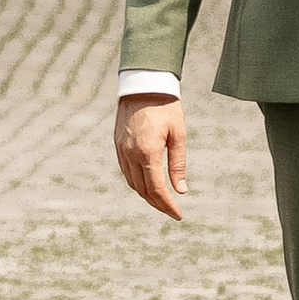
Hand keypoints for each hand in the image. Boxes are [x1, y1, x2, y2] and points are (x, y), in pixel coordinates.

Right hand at [115, 92, 189, 219]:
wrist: (143, 84)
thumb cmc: (166, 107)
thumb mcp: (178, 134)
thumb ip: (178, 164)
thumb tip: (180, 191)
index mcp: (147, 153)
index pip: (157, 189)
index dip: (167, 205)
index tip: (178, 215)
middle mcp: (130, 154)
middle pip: (143, 190)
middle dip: (158, 204)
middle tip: (172, 211)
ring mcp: (121, 150)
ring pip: (132, 183)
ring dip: (146, 195)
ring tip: (162, 201)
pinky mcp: (117, 145)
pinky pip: (126, 171)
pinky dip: (137, 182)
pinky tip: (148, 184)